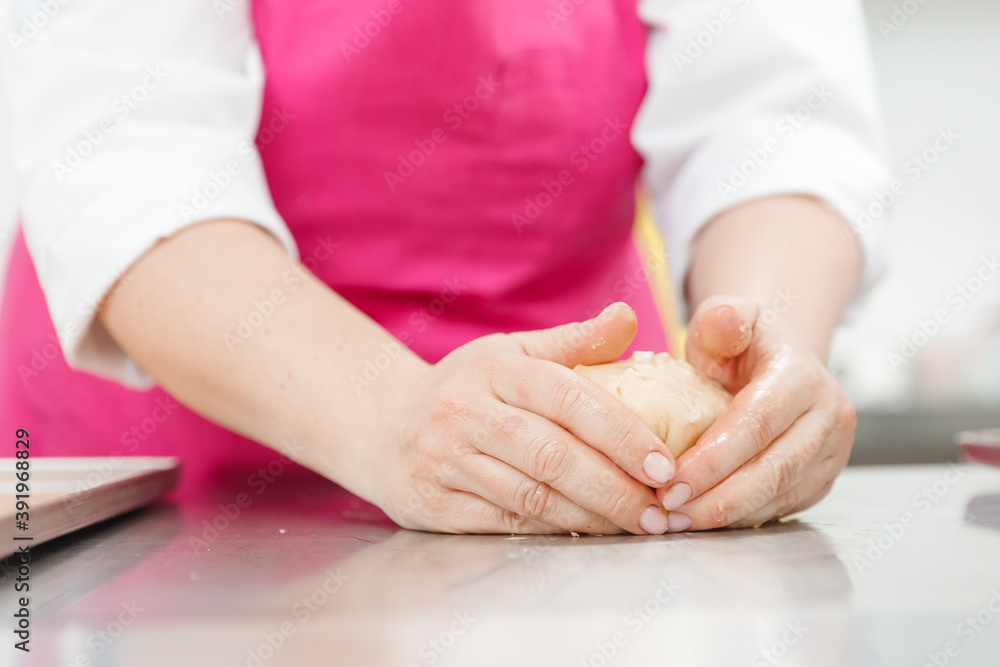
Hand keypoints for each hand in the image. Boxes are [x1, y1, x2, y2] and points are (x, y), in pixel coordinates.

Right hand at [372, 303, 676, 534]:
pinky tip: (587, 532)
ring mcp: (445, 460)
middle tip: (660, 510)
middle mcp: (465, 412)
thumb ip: (573, 342)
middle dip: (616, 489)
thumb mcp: (511, 351)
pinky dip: (553, 531)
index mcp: (495, 369)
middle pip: (554, 457)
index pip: (570, 399)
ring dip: (592, 517)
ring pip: (533, 497)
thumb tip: (629, 317)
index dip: (622, 434)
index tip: (664, 464)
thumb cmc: (465, 387)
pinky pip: (505, 523)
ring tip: (635, 525)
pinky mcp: (433, 504)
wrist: (382, 425)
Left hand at [656, 296, 856, 530]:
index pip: (757, 424)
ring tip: (676, 521)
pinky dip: (739, 518)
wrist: (776, 362)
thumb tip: (725, 318)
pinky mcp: (822, 480)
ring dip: (725, 514)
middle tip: (668, 511)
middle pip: (772, 469)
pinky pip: (781, 507)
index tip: (670, 482)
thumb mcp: (724, 318)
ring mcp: (832, 453)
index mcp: (802, 376)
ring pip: (779, 495)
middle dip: (716, 497)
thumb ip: (720, 317)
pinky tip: (701, 521)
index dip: (714, 458)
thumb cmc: (738, 343)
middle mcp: (829, 416)